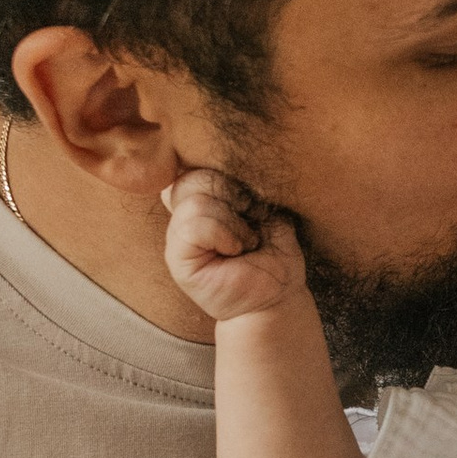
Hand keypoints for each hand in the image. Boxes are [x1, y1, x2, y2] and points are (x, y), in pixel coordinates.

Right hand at [161, 168, 307, 324]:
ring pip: (196, 202)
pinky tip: (236, 251)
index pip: (197, 164)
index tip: (251, 200)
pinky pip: (194, 226)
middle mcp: (183, 214)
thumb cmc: (274, 251)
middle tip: (252, 222)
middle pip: (194, 178)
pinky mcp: (177, 259)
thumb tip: (200, 161)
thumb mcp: (262, 205)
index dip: (227, 176)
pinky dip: (224, 234)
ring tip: (246, 242)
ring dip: (233, 222)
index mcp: (201, 198)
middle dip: (234, 196)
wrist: (279, 295)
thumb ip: (234, 183)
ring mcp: (177, 236)